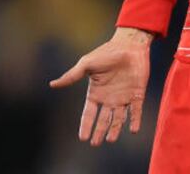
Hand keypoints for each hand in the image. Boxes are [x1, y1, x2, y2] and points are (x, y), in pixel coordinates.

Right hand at [49, 27, 151, 145]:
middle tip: (95, 144)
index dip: (86, 125)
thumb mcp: (86, 64)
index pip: (89, 113)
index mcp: (96, 93)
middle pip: (103, 120)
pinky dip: (135, 121)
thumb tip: (52, 84)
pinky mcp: (137, 95)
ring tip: (110, 140)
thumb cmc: (106, 52)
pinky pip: (136, 111)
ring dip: (115, 129)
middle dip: (99, 132)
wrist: (128, 44)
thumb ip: (72, 76)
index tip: (82, 138)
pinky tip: (133, 130)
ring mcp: (123, 98)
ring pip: (118, 119)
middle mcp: (109, 99)